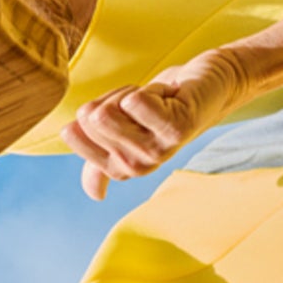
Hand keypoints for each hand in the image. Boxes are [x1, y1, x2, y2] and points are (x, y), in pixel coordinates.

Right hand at [64, 45, 249, 198]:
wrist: (208, 86)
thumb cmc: (163, 106)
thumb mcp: (124, 133)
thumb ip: (102, 161)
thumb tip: (94, 195)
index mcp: (118, 167)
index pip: (74, 132)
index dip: (96, 108)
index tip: (125, 111)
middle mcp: (136, 165)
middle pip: (92, 118)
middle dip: (115, 97)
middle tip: (145, 103)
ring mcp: (156, 151)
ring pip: (110, 110)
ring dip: (133, 92)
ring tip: (157, 99)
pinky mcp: (175, 130)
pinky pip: (136, 100)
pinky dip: (153, 87)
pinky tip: (171, 96)